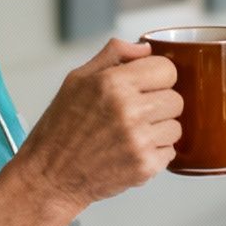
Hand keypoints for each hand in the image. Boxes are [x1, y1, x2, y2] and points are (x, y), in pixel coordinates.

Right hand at [15, 38, 182, 212]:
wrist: (49, 176)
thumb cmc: (60, 128)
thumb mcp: (77, 80)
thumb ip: (113, 55)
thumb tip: (146, 48)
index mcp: (113, 83)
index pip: (167, 69)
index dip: (158, 77)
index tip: (147, 86)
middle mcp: (129, 110)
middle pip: (176, 99)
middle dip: (160, 104)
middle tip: (137, 113)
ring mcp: (139, 140)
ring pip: (176, 126)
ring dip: (159, 130)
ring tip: (132, 134)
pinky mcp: (145, 166)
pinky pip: (170, 152)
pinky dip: (156, 153)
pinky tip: (131, 151)